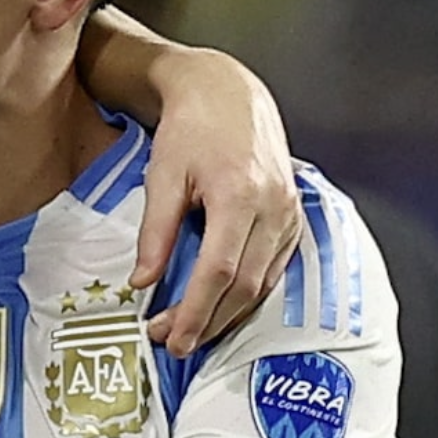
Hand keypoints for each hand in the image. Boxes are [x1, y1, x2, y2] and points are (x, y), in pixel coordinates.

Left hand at [131, 47, 300, 354]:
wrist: (228, 93)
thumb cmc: (192, 129)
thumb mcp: (162, 176)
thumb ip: (155, 232)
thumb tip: (143, 282)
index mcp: (239, 195)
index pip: (219, 272)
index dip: (195, 311)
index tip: (170, 337)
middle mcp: (272, 206)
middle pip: (245, 285)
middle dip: (209, 321)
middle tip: (174, 343)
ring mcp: (289, 211)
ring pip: (264, 282)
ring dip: (229, 314)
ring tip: (193, 331)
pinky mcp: (294, 215)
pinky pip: (275, 267)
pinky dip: (250, 293)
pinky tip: (223, 306)